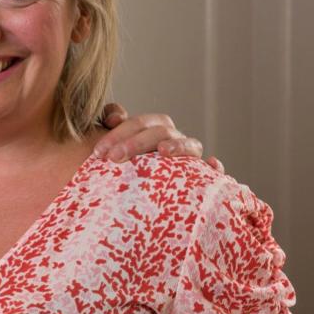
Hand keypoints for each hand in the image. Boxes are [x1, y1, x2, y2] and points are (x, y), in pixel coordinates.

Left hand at [94, 103, 221, 170]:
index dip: (119, 132)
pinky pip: (214, 171)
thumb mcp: (114, 145)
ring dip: (178, 145)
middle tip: (114, 158)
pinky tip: (212, 165)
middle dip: (136, 142)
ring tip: (163, 151)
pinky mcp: (201, 177)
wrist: (138, 196)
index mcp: (152, 129)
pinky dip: (214, 167)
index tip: (99, 152)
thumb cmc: (123, 165)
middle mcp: (173, 140)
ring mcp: (188, 157)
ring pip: (190, 145)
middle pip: (161, 131)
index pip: (139, 123)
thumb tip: (114, 116)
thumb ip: (111, 124)